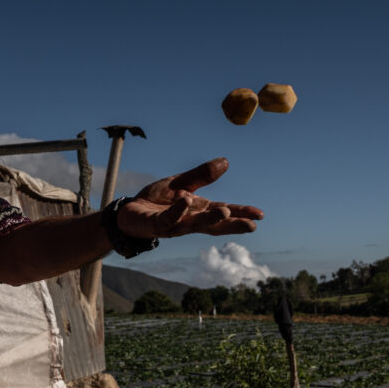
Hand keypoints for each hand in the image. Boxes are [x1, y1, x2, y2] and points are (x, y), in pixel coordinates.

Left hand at [118, 158, 263, 239]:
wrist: (128, 211)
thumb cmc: (156, 200)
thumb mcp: (180, 183)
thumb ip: (201, 175)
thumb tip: (226, 161)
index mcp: (198, 210)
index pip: (223, 211)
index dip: (241, 213)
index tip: (259, 215)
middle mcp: (189, 220)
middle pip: (214, 224)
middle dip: (232, 225)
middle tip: (251, 225)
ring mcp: (174, 225)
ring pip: (194, 225)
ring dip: (210, 219)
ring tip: (225, 212)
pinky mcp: (157, 225)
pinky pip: (169, 218)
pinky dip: (178, 210)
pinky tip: (186, 201)